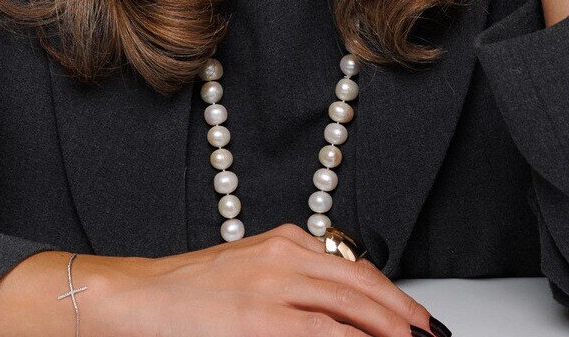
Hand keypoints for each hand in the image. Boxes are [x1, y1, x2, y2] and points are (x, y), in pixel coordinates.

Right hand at [84, 223, 442, 336]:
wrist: (136, 299)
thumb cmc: (191, 295)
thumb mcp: (253, 274)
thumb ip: (298, 285)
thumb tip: (345, 316)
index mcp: (286, 241)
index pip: (358, 270)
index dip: (395, 298)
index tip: (417, 319)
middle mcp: (285, 256)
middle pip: (362, 287)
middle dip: (403, 316)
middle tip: (431, 336)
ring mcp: (274, 287)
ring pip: (349, 309)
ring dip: (388, 329)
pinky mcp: (260, 320)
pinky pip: (323, 333)